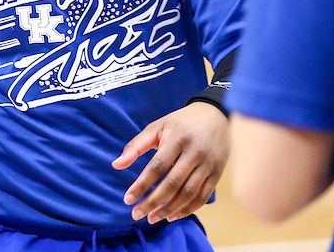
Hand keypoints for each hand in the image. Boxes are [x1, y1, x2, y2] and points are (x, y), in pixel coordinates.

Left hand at [113, 102, 229, 223]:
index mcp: (177, 139)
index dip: (142, 185)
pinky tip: (173, 216)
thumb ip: (136, 146)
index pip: (157, 167)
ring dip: (169, 209)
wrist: (215, 115)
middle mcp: (194, 152)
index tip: (128, 199)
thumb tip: (116, 165)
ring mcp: (208, 164)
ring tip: (152, 218)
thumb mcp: (157, 127)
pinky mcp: (217, 173)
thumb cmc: (180, 123)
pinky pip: (203, 197)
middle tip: (137, 214)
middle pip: (172, 183)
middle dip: (153, 202)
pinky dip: (188, 209)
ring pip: (188, 193)